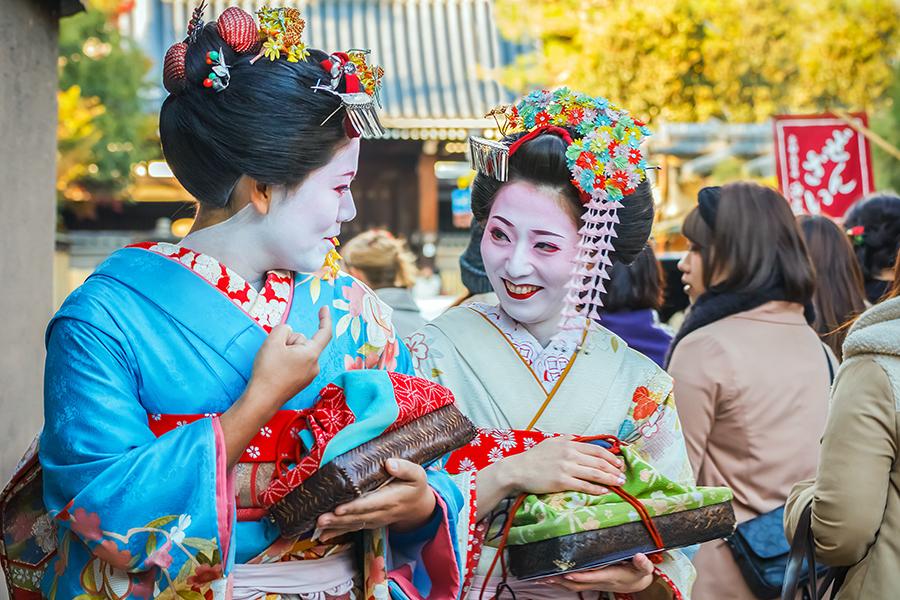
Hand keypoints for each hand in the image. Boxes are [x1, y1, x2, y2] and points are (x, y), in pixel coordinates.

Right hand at [220, 307, 331, 465]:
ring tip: (274, 363)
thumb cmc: (268, 370)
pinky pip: (295, 363)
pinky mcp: (300, 382)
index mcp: (311, 354)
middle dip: (289, 341)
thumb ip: (283, 329)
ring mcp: (308, 376)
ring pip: (298, 353)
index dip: (325, 319)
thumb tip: (288, 332)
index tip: (324, 308)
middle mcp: (314, 365)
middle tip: (275, 352)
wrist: (262, 399)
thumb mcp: (273, 341)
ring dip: (286, 352)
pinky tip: (275, 370)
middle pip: (303, 342)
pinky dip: (286, 362)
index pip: (325, 333)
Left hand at [315, 458, 436, 541]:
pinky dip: (338, 532)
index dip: (354, 507)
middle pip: (357, 517)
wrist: (418, 507)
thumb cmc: (415, 487)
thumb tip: (389, 463)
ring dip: (335, 526)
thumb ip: (405, 469)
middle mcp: (381, 512)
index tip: (339, 508)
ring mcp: (374, 520)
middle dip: (338, 519)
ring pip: (353, 524)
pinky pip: (353, 528)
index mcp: (392, 499)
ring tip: (318, 525)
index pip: (370, 504)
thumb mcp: (417, 475)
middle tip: (321, 519)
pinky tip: (323, 535)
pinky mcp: (369, 522)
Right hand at [504, 435, 625, 495]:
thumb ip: (567, 439)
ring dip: (609, 479)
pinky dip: (595, 489)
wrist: (518, 469)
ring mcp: (566, 468)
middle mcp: (569, 454)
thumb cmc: (534, 457)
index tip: (618, 463)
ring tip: (619, 483)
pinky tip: (604, 491)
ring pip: (594, 474)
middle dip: (613, 469)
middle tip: (623, 475)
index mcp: (569, 444)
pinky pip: (583, 486)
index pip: (596, 449)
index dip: (610, 456)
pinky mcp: (561, 482)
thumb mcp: (551, 442)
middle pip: (598, 462)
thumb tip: (579, 439)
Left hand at [541, 553, 654, 593]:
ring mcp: (595, 583)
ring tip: (541, 577)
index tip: (567, 572)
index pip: (593, 576)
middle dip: (561, 580)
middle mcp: (600, 582)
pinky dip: (562, 581)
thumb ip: (642, 563)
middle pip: (577, 583)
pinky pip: (574, 584)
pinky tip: (551, 577)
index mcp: (611, 576)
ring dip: (558, 582)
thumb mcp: (644, 568)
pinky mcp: (592, 582)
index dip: (580, 575)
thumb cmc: (639, 573)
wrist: (639, 583)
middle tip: (544, 576)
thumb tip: (639, 556)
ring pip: (573, 585)